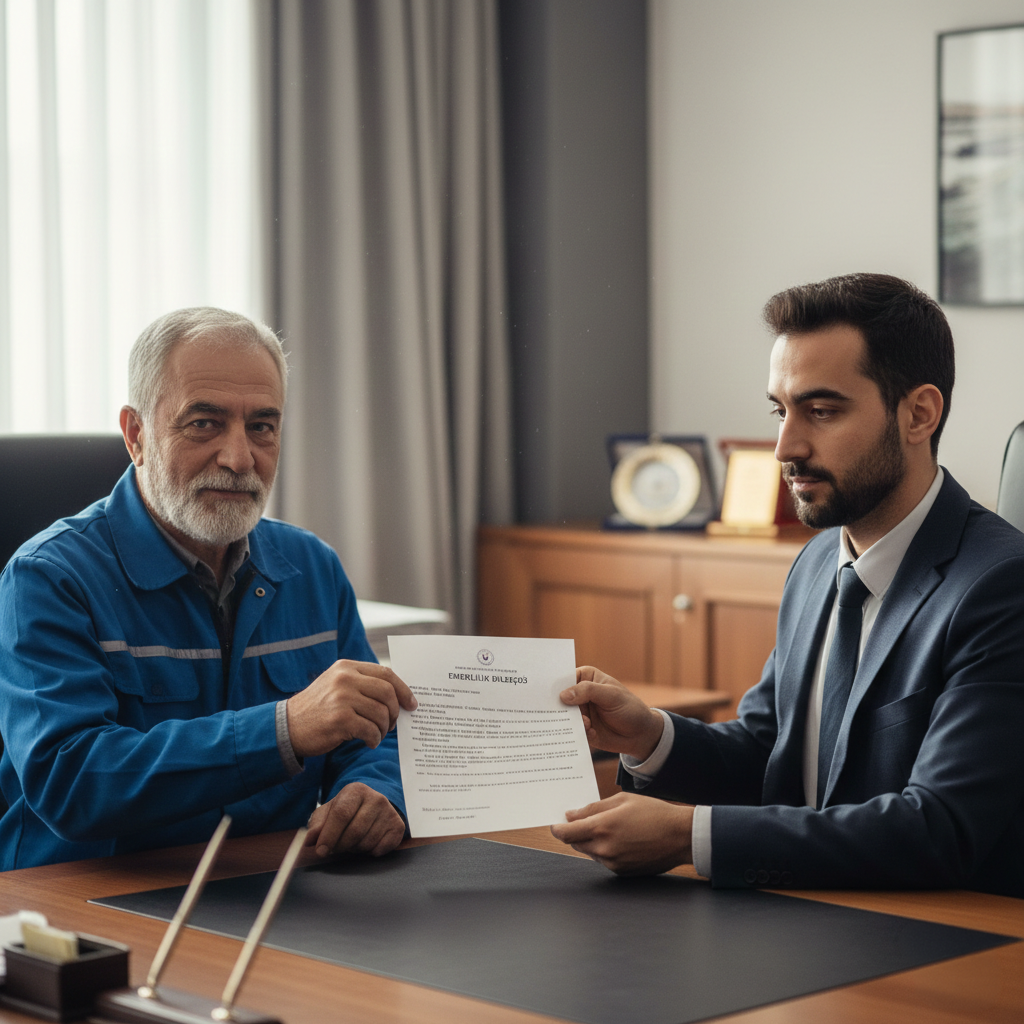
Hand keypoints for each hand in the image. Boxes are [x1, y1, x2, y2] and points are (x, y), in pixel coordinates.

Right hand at [286, 660, 417, 757]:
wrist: (286, 727)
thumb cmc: (318, 709)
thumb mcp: (337, 686)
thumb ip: (362, 684)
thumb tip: (398, 695)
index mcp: (347, 667)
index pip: (386, 674)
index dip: (403, 689)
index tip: (411, 704)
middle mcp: (345, 678)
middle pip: (387, 692)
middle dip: (394, 711)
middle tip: (392, 724)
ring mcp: (342, 698)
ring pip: (381, 713)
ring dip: (383, 728)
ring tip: (376, 734)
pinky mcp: (339, 719)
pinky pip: (370, 730)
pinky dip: (374, 739)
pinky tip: (367, 742)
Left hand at [304, 782, 405, 857]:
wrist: (373, 805)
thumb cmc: (346, 810)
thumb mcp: (328, 812)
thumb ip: (317, 825)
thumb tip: (309, 840)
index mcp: (356, 790)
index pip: (341, 814)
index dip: (329, 835)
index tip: (321, 850)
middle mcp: (376, 798)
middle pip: (354, 831)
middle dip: (341, 846)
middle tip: (335, 848)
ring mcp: (389, 812)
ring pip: (367, 842)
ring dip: (355, 849)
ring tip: (352, 842)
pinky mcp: (398, 826)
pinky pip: (380, 849)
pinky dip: (370, 853)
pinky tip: (366, 843)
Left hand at [549, 792, 693, 874]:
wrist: (680, 836)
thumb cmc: (653, 813)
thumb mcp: (621, 800)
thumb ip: (593, 808)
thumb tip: (572, 815)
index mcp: (601, 828)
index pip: (565, 833)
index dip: (557, 828)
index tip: (555, 824)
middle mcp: (604, 849)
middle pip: (575, 843)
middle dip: (575, 833)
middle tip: (583, 820)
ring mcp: (613, 863)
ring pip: (590, 852)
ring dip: (591, 841)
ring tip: (610, 828)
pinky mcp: (622, 872)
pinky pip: (604, 861)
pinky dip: (605, 850)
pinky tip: (621, 839)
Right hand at [559, 666, 663, 760]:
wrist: (641, 735)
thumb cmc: (629, 708)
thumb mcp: (612, 695)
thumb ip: (588, 691)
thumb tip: (563, 695)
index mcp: (585, 678)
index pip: (564, 677)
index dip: (554, 684)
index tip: (542, 690)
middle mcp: (579, 694)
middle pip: (559, 698)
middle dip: (555, 705)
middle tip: (552, 710)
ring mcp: (579, 712)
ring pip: (563, 716)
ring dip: (567, 721)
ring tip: (585, 723)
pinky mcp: (581, 729)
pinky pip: (571, 731)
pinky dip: (576, 733)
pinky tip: (590, 732)